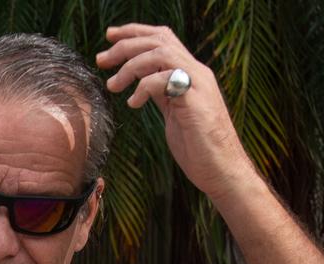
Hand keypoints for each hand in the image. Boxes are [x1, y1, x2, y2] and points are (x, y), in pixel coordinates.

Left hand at [96, 24, 256, 200]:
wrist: (221, 170)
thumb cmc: (198, 147)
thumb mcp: (174, 113)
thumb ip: (161, 94)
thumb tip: (141, 83)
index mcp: (190, 74)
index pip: (163, 39)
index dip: (135, 33)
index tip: (110, 37)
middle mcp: (197, 73)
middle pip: (159, 40)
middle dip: (125, 44)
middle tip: (101, 59)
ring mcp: (199, 84)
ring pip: (160, 54)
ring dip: (130, 66)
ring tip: (113, 85)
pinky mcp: (196, 101)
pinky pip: (165, 80)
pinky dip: (143, 87)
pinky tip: (133, 103)